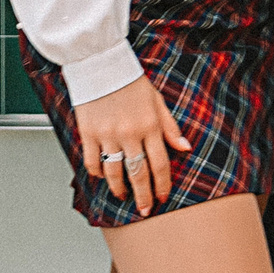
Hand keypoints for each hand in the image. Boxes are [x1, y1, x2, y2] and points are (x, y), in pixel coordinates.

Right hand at [73, 73, 191, 216]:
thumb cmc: (129, 79)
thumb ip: (170, 127)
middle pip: (138, 174)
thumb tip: (185, 148)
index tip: (162, 197)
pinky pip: (93, 162)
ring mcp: (107, 134)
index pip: (160, 164)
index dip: (162, 185)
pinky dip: (98, 174)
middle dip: (143, 196)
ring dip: (120, 189)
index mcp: (149, 125)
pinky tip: (103, 178)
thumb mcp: (157, 100)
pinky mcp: (88, 133)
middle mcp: (129, 133)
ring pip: (115, 172)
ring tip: (123, 195)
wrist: (99, 63)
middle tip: (144, 209)